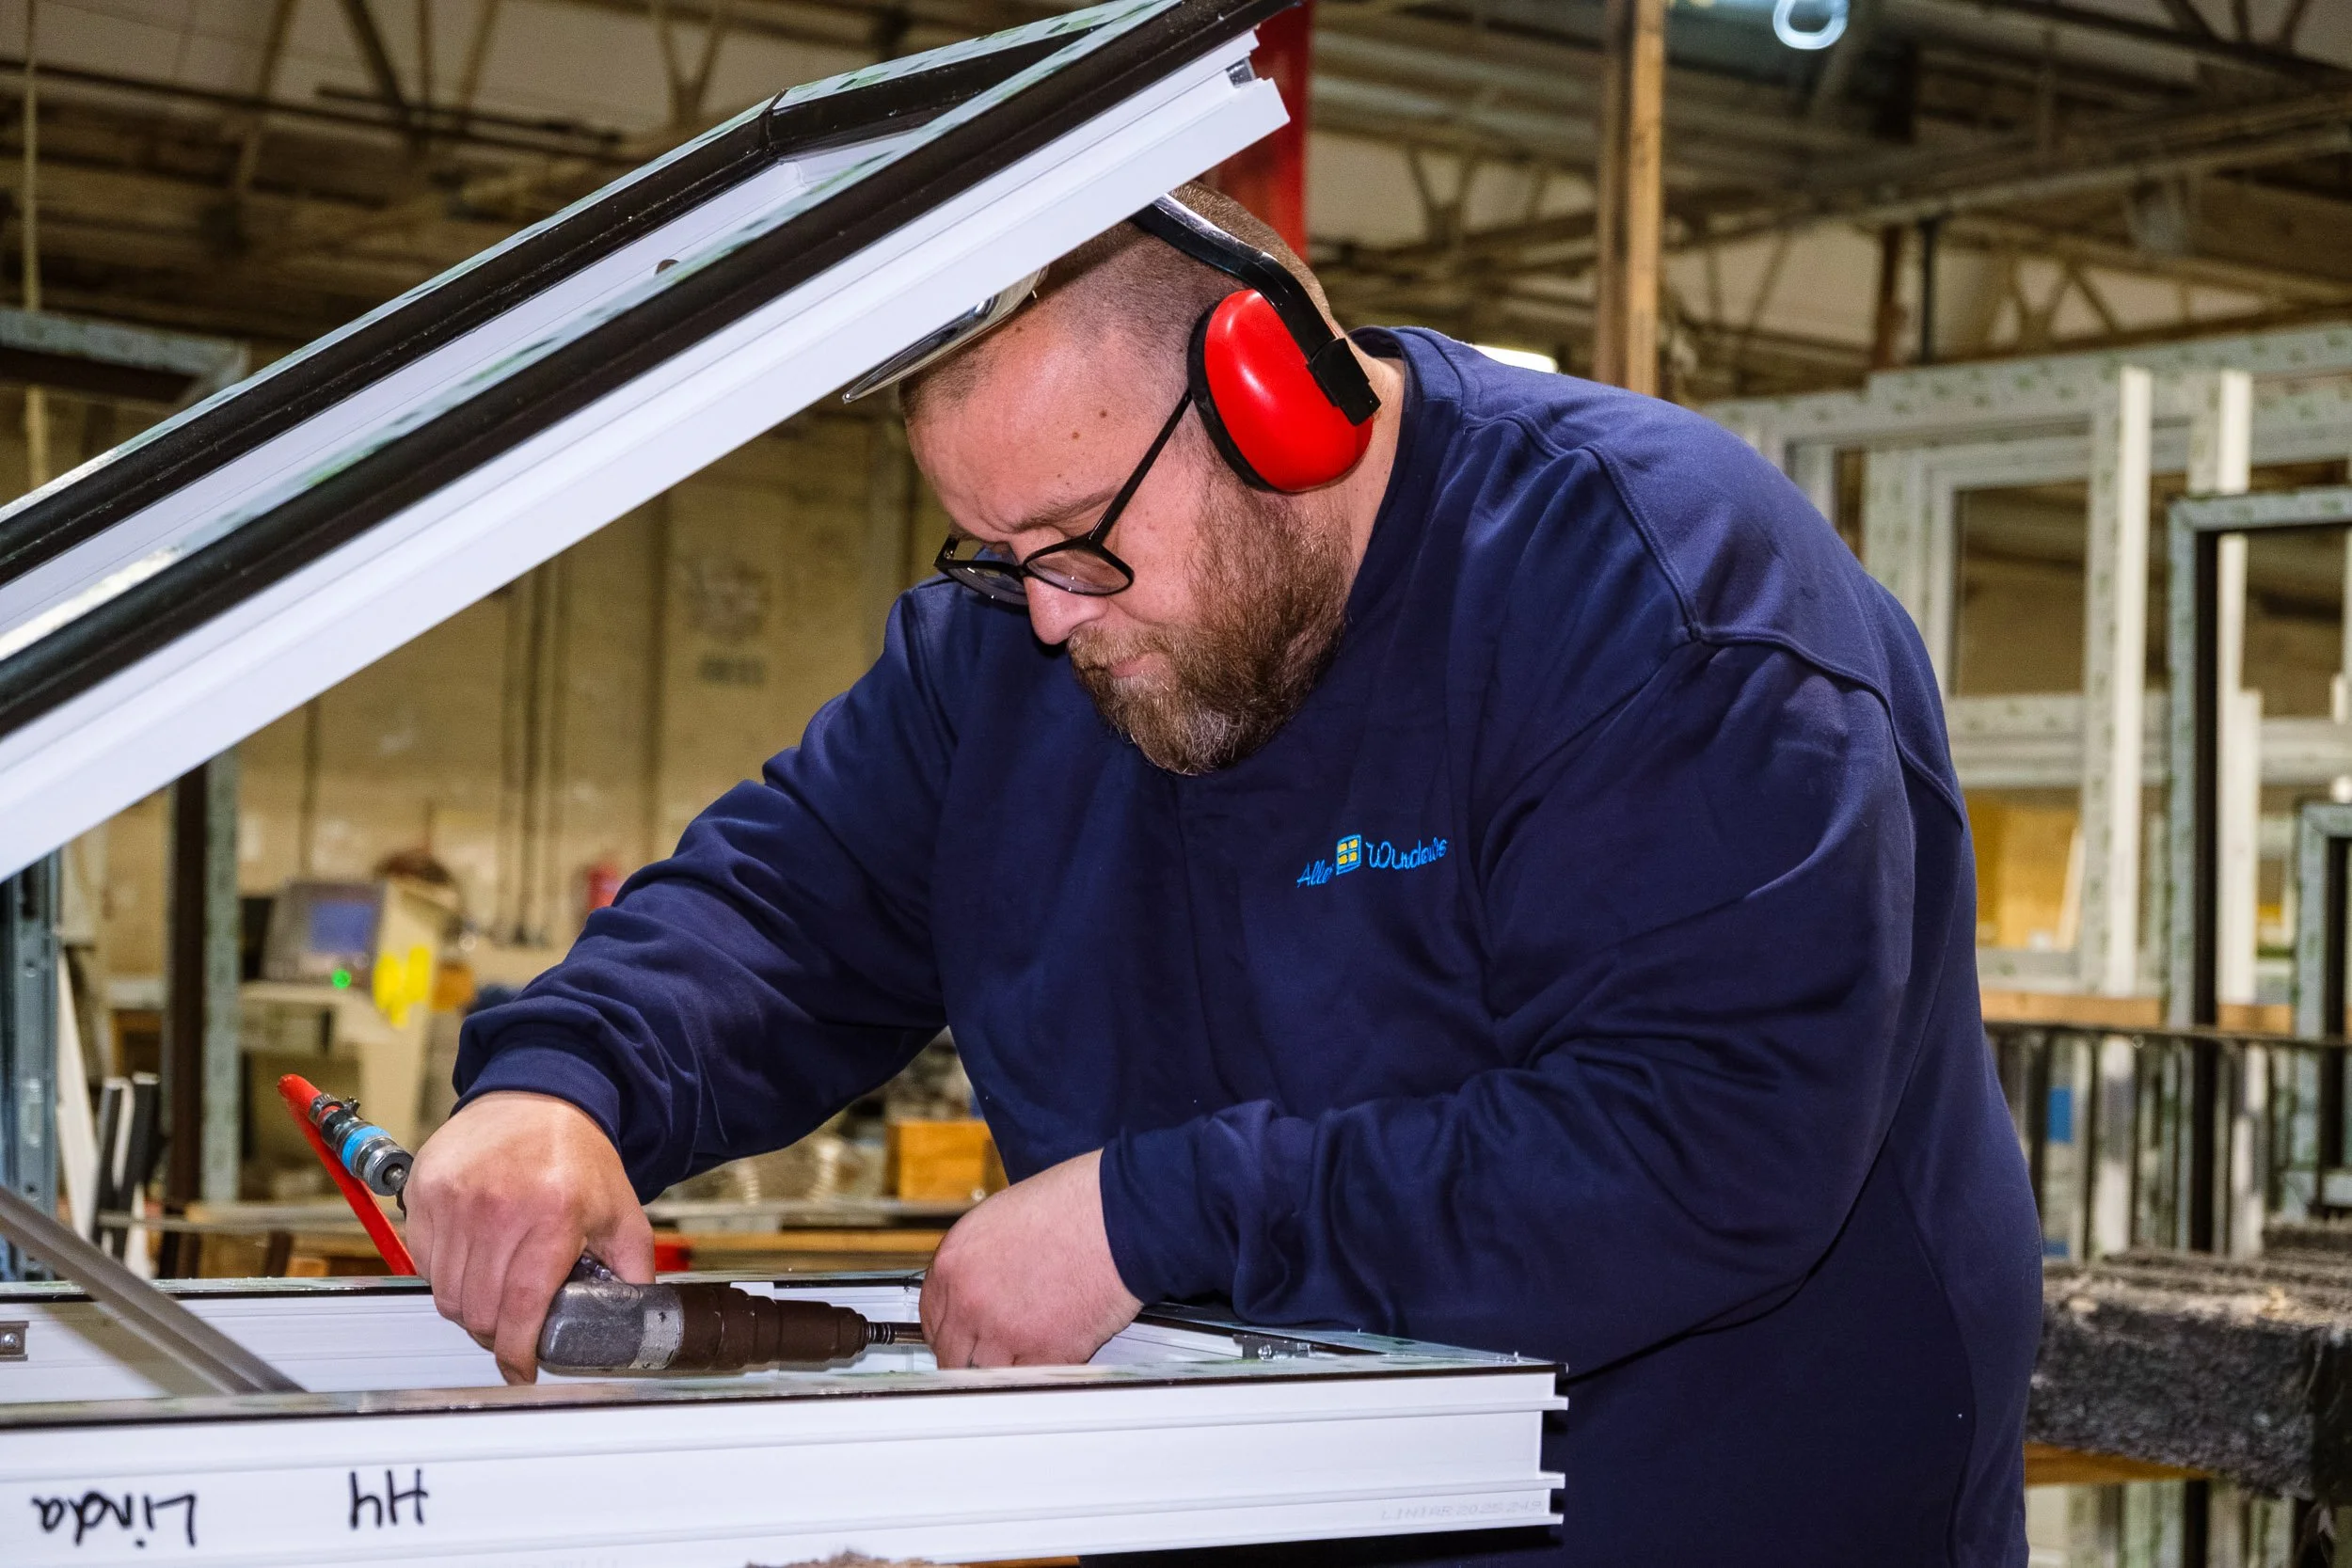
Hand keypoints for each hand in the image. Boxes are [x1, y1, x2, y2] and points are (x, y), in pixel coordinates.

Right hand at [404, 1091, 652, 1384]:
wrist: (540, 1095)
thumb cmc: (578, 1154)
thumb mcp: (621, 1211)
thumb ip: (632, 1270)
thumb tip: (638, 1321)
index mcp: (551, 1217)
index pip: (521, 1308)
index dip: (518, 1352)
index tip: (520, 1369)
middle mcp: (497, 1209)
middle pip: (479, 1311)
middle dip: (497, 1332)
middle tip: (513, 1328)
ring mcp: (454, 1200)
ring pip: (447, 1294)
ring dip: (470, 1306)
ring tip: (496, 1291)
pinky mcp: (425, 1193)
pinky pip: (423, 1262)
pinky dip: (444, 1274)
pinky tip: (473, 1258)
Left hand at [920, 1149, 1142, 1367]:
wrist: (1119, 1214)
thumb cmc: (1074, 1205)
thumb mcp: (1001, 1218)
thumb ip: (977, 1260)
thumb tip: (975, 1287)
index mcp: (954, 1261)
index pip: (931, 1316)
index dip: (951, 1329)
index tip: (964, 1335)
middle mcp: (970, 1299)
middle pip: (952, 1354)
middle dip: (972, 1355)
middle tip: (995, 1350)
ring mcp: (1004, 1330)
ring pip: (986, 1375)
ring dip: (1004, 1369)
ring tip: (1025, 1353)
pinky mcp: (1044, 1352)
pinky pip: (1029, 1381)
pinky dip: (1039, 1374)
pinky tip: (1050, 1355)